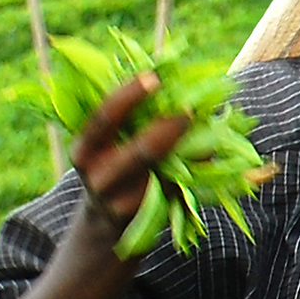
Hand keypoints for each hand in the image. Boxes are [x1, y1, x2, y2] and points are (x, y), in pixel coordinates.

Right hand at [68, 74, 197, 241]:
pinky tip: (214, 159)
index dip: (129, 97)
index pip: (103, 119)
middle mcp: (100, 178)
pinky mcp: (147, 217)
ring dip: (195, 153)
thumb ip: (129, 118)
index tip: (155, 77)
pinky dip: (199, 173)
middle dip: (171, 130)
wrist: (104, 221)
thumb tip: (175, 81)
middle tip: (192, 111)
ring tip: (212, 133)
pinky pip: (180, 191)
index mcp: (85, 150)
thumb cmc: (112, 165)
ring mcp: (123, 201)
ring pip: (168, 174)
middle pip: (141, 153)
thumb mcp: (107, 144)